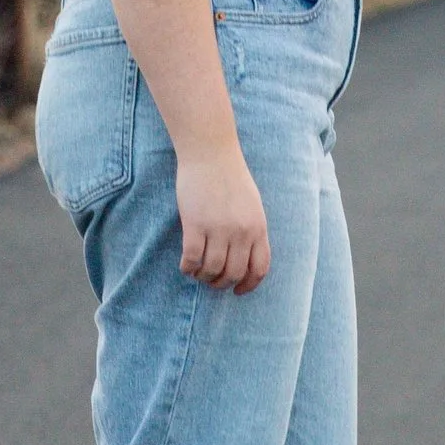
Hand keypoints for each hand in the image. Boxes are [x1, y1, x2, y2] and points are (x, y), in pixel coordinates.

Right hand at [176, 142, 271, 293]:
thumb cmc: (230, 176)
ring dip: (203, 278)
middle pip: (233, 274)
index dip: (248, 286)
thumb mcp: (252, 204)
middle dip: (221, 284)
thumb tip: (244, 259)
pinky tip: (185, 265)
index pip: (259, 269)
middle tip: (211, 281)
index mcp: (258, 227)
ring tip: (197, 273)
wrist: (210, 152)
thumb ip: (251, 230)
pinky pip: (191, 259)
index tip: (237, 291)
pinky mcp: (195, 224)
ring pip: (212, 270)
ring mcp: (218, 229)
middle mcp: (241, 232)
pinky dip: (188, 268)